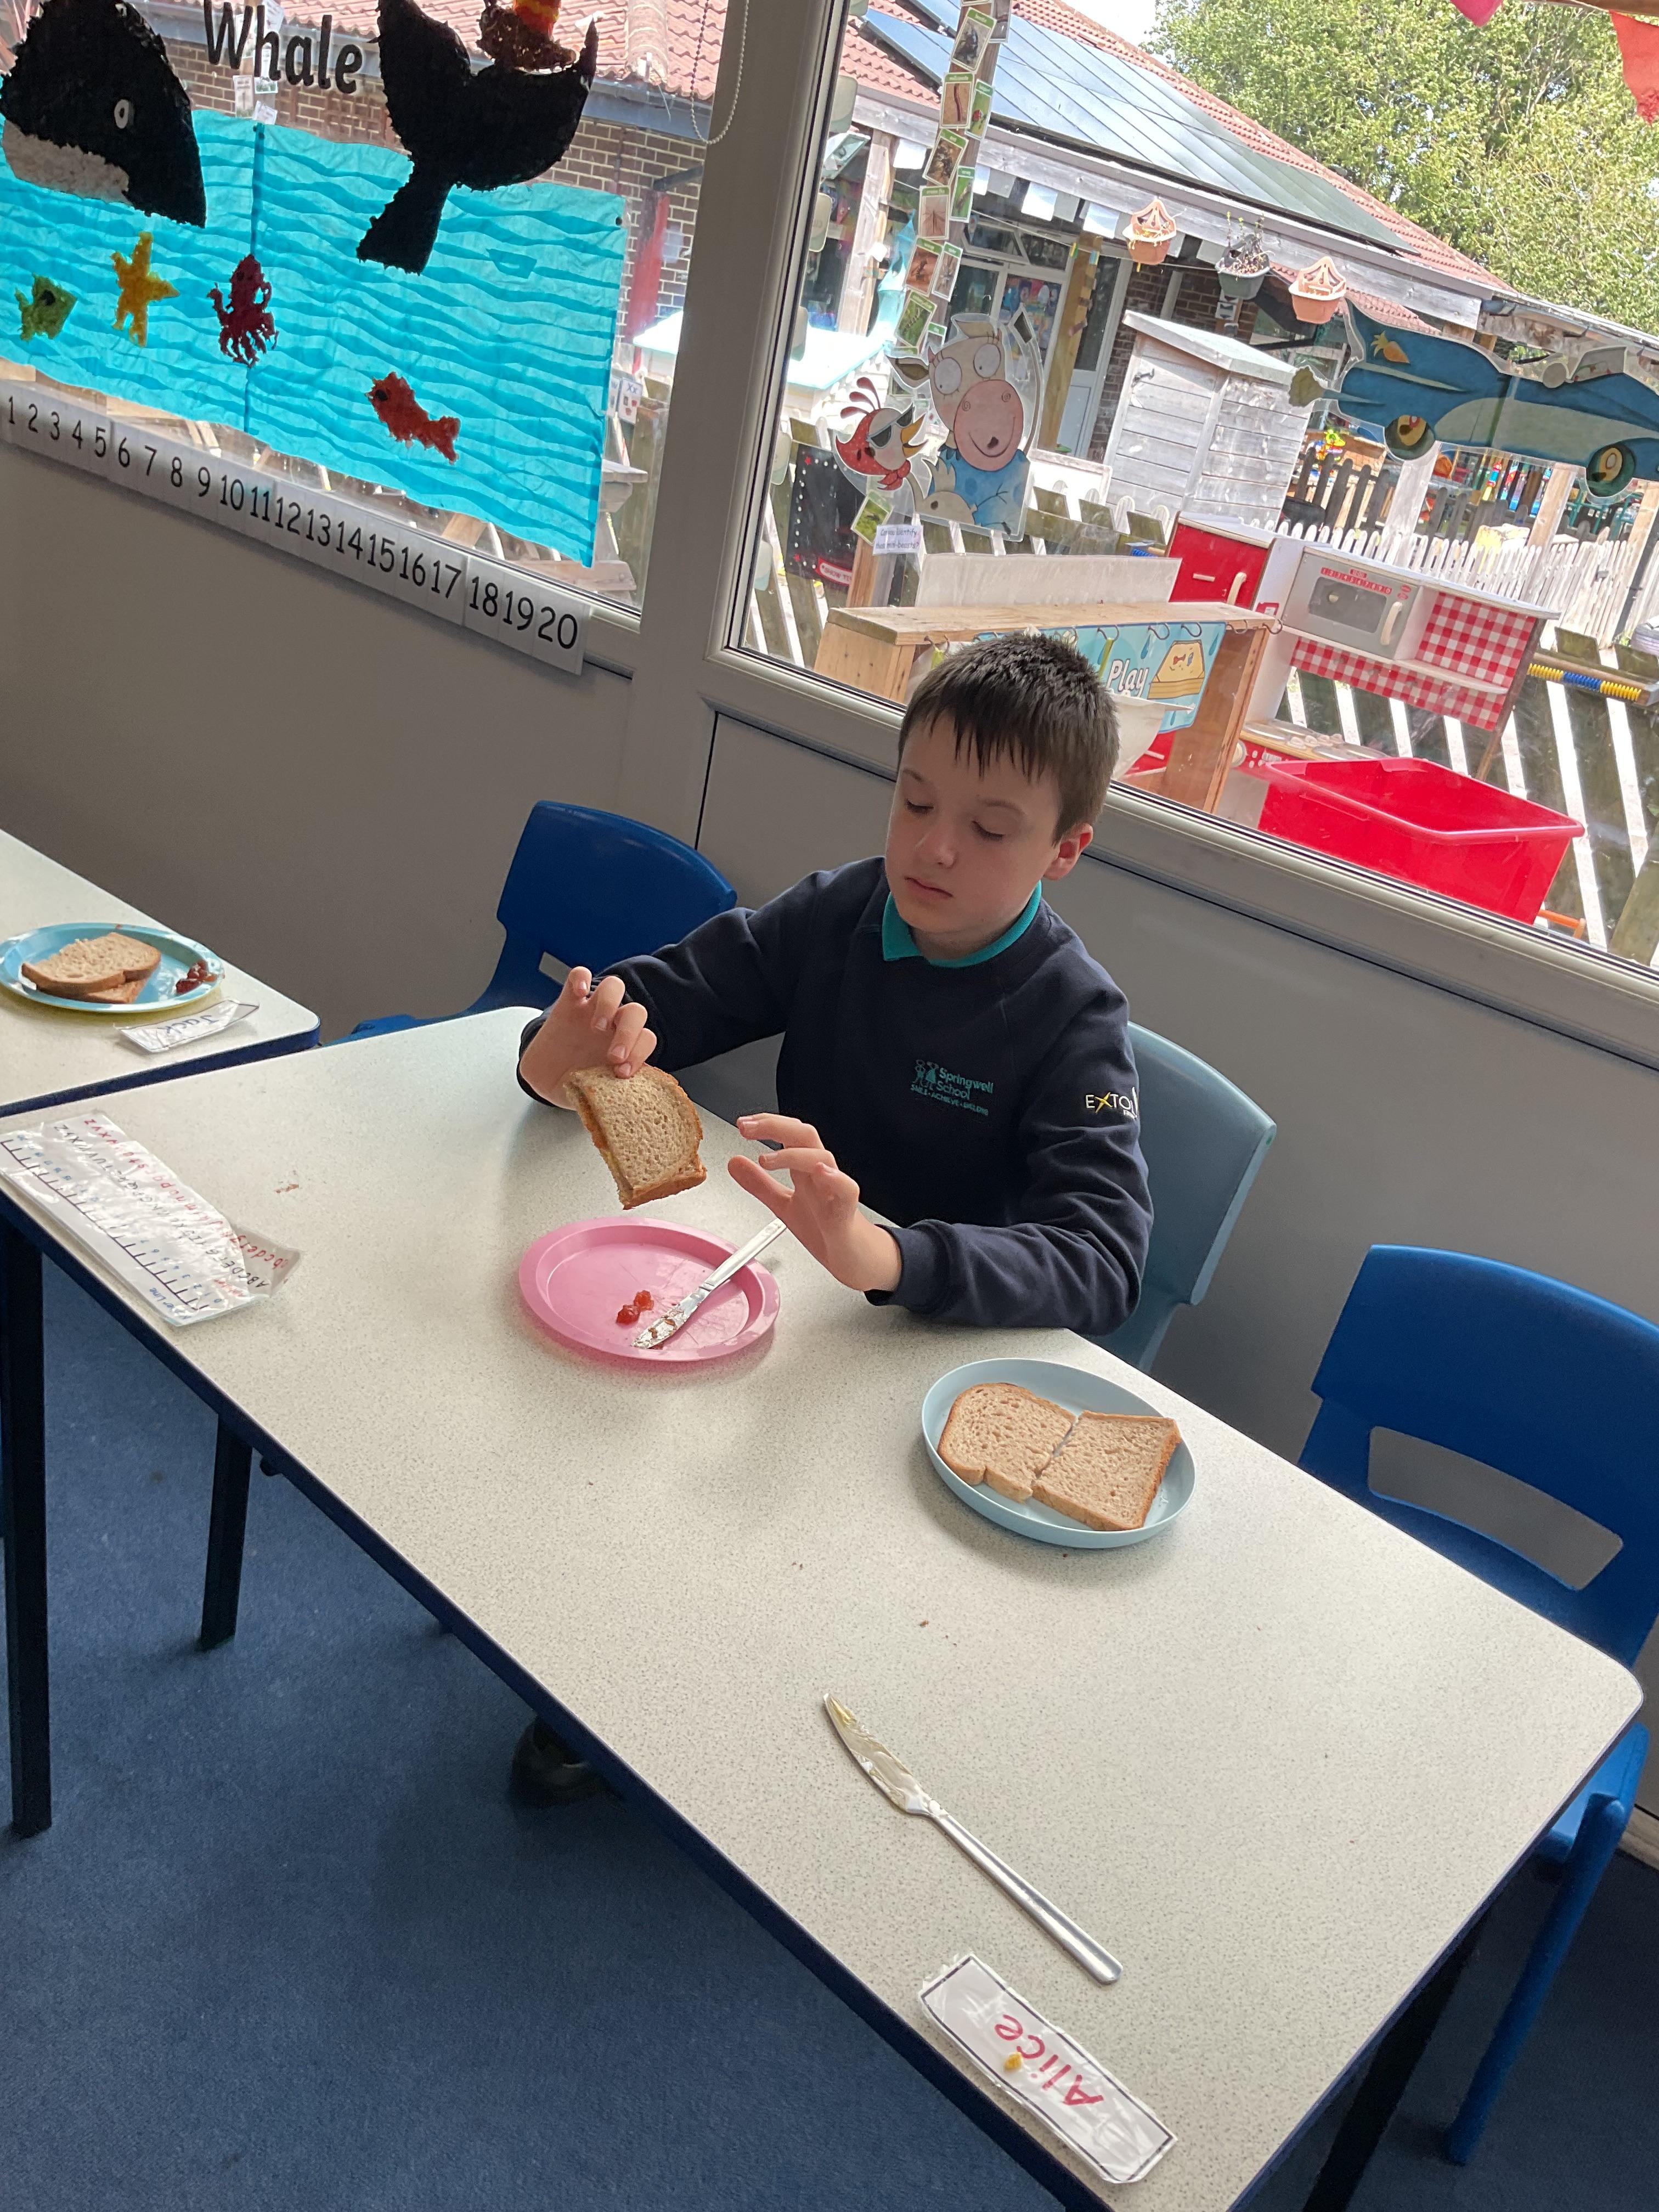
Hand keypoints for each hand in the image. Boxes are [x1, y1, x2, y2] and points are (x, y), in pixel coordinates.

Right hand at [517, 968, 656, 1106]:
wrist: (547, 1079)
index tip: (623, 1073)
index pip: (647, 1038)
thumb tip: (617, 1111)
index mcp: (626, 1047)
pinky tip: (579, 991)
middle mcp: (613, 1026)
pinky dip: (581, 978)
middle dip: (628, 1033)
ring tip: (596, 1026)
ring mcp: (591, 1011)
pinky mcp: (568, 1002)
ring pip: (614, 987)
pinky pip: (579, 976)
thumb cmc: (576, 1084)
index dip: (639, 1053)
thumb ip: (606, 1093)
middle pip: (635, 1012)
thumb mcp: (593, 1093)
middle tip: (613, 1056)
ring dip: (610, 1005)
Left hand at [728, 1115, 901, 1295]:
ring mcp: (834, 1190)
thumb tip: (734, 1162)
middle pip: (804, 1136)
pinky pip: (846, 1189)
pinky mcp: (845, 1211)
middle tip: (747, 1128)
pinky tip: (819, 1171)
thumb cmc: (823, 1227)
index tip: (743, 1124)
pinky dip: (834, 1178)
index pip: (789, 1134)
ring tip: (766, 1160)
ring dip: (793, 1154)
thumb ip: (759, 1184)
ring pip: (822, 1157)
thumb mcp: (781, 1204)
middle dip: (775, 1126)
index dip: (767, 1125)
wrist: (849, 1256)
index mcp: (805, 1169)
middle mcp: (820, 1173)